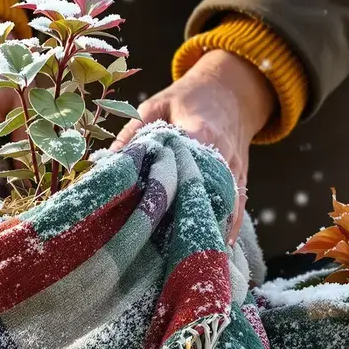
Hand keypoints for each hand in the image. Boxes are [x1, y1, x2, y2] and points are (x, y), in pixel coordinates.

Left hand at [113, 50, 275, 242]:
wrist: (233, 90)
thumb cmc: (188, 98)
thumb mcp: (156, 105)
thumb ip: (133, 133)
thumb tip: (106, 163)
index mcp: (200, 132)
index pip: (186, 165)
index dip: (169, 189)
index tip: (149, 214)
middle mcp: (222, 155)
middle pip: (205, 192)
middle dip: (186, 218)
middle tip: (164, 248)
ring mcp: (235, 169)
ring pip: (224, 205)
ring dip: (207, 229)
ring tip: (188, 258)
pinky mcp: (241, 179)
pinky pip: (236, 208)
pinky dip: (226, 229)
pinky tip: (214, 252)